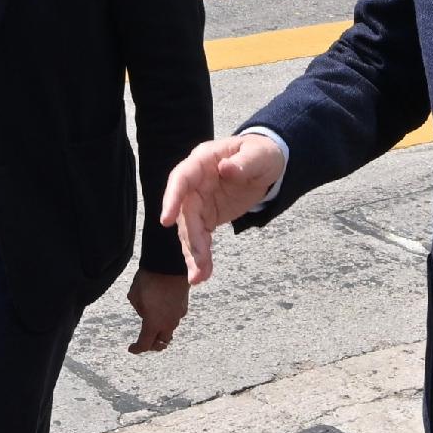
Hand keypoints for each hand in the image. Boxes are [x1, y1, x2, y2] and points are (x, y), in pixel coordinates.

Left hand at [123, 268, 188, 353]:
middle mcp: (168, 322)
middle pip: (162, 342)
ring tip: (154, 323)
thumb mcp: (134, 296)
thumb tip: (144, 311)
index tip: (132, 348)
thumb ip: (138, 309)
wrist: (169, 263)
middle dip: (153, 344)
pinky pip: (175, 317)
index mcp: (154, 323)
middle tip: (146, 340)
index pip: (145, 344)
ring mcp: (179, 314)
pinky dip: (168, 318)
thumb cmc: (149, 280)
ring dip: (162, 330)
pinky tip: (162, 310)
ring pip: (170, 329)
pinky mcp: (184, 305)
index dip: (137, 349)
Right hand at [158, 130, 287, 286]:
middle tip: (198, 260)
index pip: (182, 178)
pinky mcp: (206, 217)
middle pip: (186, 212)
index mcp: (203, 161)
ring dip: (193, 254)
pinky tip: (202, 274)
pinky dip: (200, 256)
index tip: (166, 221)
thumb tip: (226, 169)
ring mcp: (199, 201)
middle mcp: (195, 183)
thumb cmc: (260, 154)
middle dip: (190, 238)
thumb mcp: (259, 155)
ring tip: (199, 277)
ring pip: (190, 230)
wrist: (265, 166)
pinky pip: (199, 238)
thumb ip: (244, 162)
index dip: (172, 198)